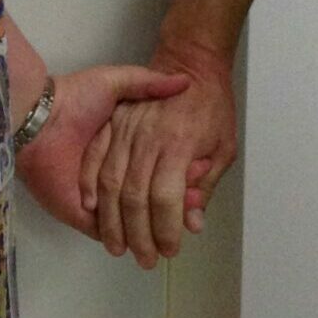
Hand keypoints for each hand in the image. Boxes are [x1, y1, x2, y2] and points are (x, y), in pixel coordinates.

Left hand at [15, 64, 205, 234]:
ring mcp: (97, 200)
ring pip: (134, 221)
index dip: (180, 178)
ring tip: (184, 220)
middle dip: (176, 205)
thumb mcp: (117, 81)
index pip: (156, 172)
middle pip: (149, 200)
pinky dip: (133, 233)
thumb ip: (148, 82)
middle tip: (197, 205)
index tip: (201, 178)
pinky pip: (110, 232)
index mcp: (120, 150)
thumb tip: (184, 81)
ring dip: (159, 224)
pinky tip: (157, 230)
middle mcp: (111, 176)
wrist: (39, 116)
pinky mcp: (82, 216)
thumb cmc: (77, 97)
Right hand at [80, 37, 234, 267]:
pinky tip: (94, 209)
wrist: (191, 57)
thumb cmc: (213, 102)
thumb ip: (206, 185)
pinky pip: (95, 159)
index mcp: (179, 146)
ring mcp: (125, 129)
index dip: (165, 231)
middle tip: (144, 260)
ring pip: (110, 182)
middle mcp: (148, 139)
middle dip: (138, 236)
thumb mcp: (225, 145)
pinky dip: (91, 187)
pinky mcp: (111, 121)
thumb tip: (193, 223)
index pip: (166, 200)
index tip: (169, 251)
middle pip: (134, 197)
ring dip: (112, 221)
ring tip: (117, 247)